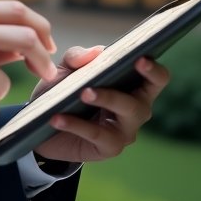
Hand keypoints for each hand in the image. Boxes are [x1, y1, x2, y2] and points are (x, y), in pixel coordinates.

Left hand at [33, 46, 170, 163]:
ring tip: (81, 94)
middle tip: (94, 84)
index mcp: (133, 86)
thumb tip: (96, 52)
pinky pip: (97, 135)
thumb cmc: (64, 91)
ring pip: (125, 116)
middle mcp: (136, 109)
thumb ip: (77, 57)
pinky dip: (76, 125)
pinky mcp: (110, 148)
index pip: (157, 79)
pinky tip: (57, 118)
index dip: (153, 70)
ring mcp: (126, 131)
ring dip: (104, 101)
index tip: (140, 59)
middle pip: (142, 102)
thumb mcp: (66, 69)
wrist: (44, 124)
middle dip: (119, 91)